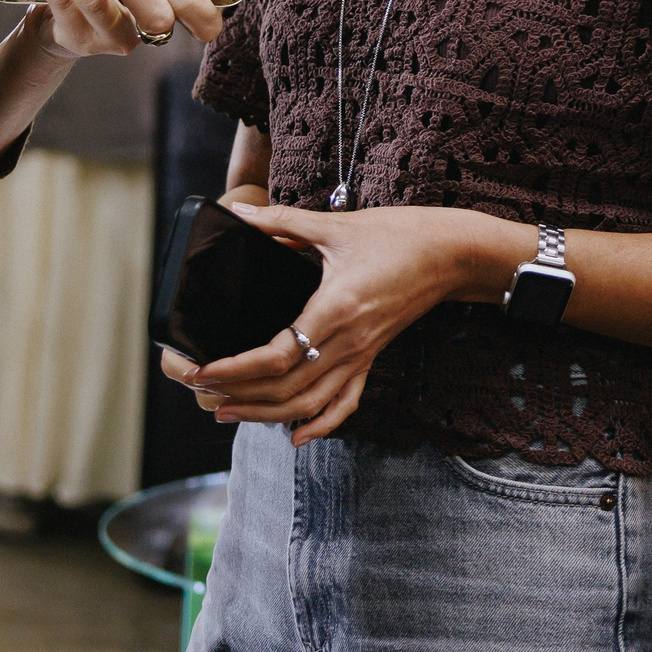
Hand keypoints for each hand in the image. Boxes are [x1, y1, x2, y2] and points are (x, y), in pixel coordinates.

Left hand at [175, 203, 513, 446]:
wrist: (452, 253)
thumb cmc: (399, 235)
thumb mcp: (337, 225)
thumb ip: (284, 222)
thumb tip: (240, 214)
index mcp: (335, 309)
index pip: (276, 356)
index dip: (233, 370)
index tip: (201, 369)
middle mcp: (349, 342)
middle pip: (285, 389)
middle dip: (238, 395)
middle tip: (199, 391)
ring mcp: (362, 355)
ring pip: (309, 404)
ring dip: (265, 415)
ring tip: (227, 411)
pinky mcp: (372, 358)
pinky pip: (344, 403)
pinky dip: (319, 425)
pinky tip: (296, 436)